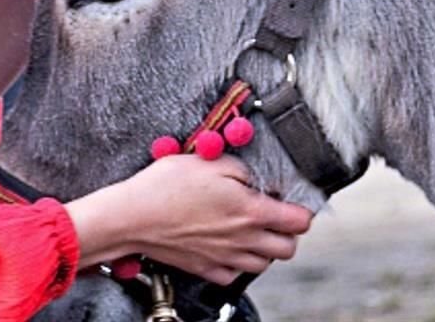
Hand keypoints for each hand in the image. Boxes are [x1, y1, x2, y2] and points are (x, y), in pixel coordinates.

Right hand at [66, 155, 311, 284]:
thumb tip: (256, 179)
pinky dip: (238, 263)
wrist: (133, 216)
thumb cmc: (167, 185)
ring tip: (251, 229)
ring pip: (264, 264)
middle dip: (288, 232)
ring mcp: (224, 257)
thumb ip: (241, 169)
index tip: (291, 201)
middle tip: (274, 215)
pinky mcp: (205, 268)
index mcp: (250, 211)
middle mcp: (243, 240)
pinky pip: (234, 275)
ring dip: (265, 248)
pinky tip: (228, 245)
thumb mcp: (210, 161)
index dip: (301, 210)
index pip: (299, 221)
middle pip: (288, 249)